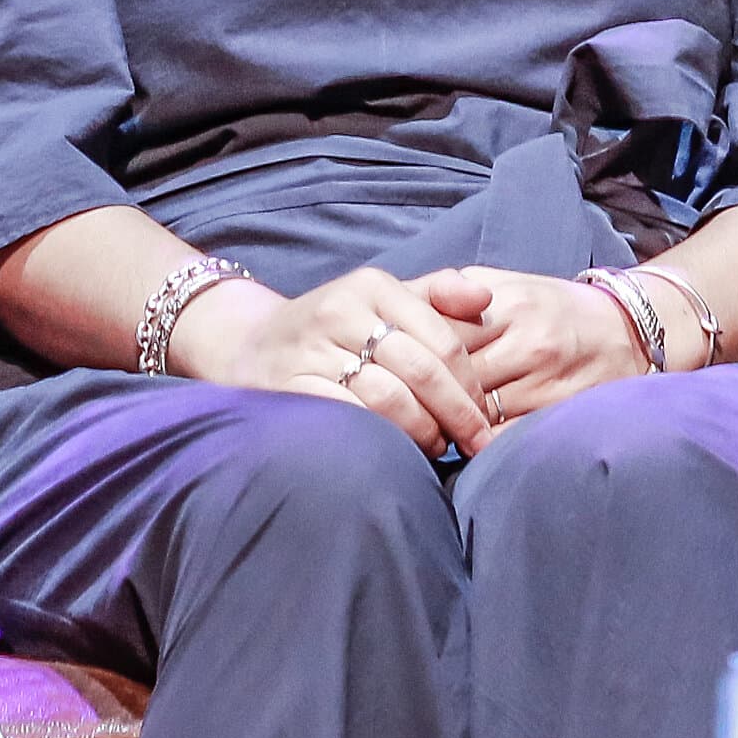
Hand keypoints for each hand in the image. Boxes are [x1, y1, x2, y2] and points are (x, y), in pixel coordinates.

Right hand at [182, 264, 490, 455]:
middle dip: (456, 413)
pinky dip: (381, 438)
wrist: (251, 343)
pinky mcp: (289, 385)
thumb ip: (437, 295)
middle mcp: (341, 310)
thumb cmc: (336, 327)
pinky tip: (396, 451)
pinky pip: (348, 416)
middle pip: (420, 370)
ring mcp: (311, 348)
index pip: (441, 340)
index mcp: (373, 285)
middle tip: (474, 443)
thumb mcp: (382, 298)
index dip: (469, 385)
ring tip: (436, 448)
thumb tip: (486, 298)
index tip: (485, 417)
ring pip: (387, 397)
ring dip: (422, 431)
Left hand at [415, 261, 650, 433]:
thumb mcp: (505, 284)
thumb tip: (397, 307)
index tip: (383, 366)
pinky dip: (478, 443)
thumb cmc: (550, 308)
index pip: (439, 330)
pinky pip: (504, 435)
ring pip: (474, 409)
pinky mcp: (556, 410)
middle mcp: (525, 339)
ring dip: (443, 421)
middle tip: (392, 405)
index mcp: (505, 302)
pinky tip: (460, 444)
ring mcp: (543, 378)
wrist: (627, 330)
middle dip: (420, 392)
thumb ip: (454, 292)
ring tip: (420, 427)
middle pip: (452, 373)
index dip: (407, 352)